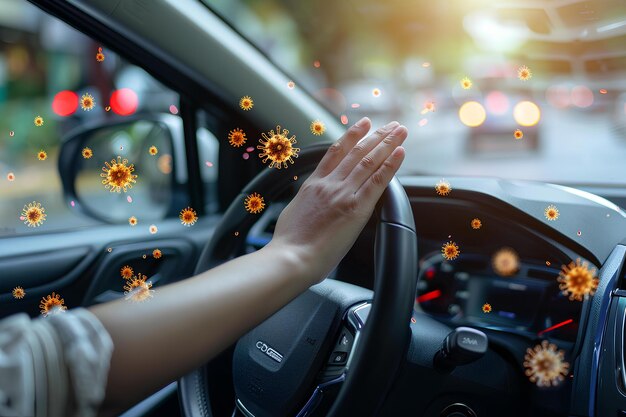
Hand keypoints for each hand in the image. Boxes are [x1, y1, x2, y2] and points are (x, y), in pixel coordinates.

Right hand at [267, 117, 406, 284]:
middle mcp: (329, 184)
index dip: (352, 135)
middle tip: (390, 124)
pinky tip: (400, 153)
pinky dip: (390, 165)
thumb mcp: (293, 212)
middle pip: (356, 152)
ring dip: (387, 143)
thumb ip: (308, 201)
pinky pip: (377, 182)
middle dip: (376, 135)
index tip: (363, 124)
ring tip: (399, 130)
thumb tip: (311, 203)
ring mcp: (343, 194)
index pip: (336, 152)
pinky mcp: (356, 209)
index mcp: (313, 184)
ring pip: (369, 161)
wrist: (291, 257)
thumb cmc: (289, 243)